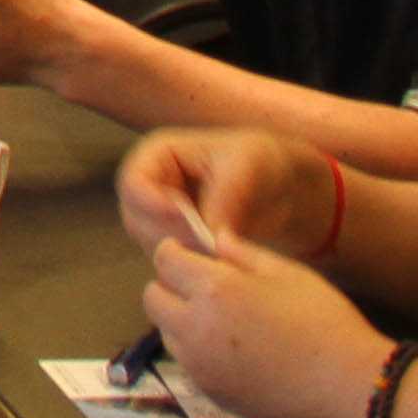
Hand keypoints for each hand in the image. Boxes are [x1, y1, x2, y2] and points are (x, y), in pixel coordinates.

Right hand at [117, 125, 334, 260]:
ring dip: (180, 252)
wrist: (284, 188)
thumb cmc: (263, 162)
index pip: (133, 182)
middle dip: (169, 234)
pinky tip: (220, 259)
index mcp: (160, 154)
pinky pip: (171, 257)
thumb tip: (208, 238)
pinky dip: (191, 262)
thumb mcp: (246, 168)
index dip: (150, 203)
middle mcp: (153, 186)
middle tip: (207, 243)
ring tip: (219, 251)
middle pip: (135, 218)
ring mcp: (162, 216)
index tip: (185, 218)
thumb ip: (223, 199)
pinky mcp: (179, 240)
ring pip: (150, 242)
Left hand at [140, 222, 386, 417]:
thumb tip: (213, 241)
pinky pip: (186, 363)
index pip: (164, 260)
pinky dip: (196, 352)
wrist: (348, 385)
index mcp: (214, 290)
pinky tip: (233, 351)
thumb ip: (241, 253)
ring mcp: (199, 367)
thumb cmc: (324, 321)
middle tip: (206, 288)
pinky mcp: (210, 393)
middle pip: (153, 297)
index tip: (193, 255)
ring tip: (222, 320)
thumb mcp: (287, 272)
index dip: (177, 253)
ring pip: (166, 332)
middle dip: (172, 286)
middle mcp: (195, 329)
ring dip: (181, 320)